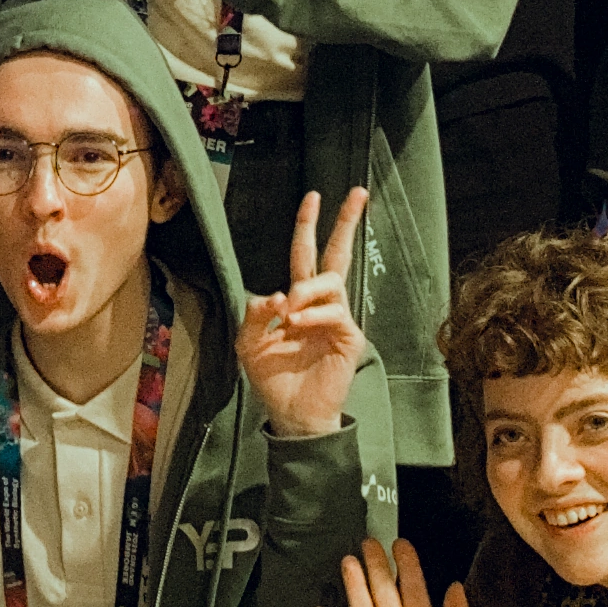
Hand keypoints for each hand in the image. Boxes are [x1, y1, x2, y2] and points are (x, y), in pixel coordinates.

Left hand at [240, 185, 373, 441]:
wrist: (293, 414)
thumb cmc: (273, 379)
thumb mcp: (250, 344)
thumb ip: (255, 316)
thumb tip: (277, 294)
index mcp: (298, 300)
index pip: (306, 255)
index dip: (308, 227)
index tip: (312, 197)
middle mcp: (320, 304)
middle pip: (337, 254)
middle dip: (346, 222)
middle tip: (357, 192)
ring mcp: (337, 319)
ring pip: (331, 282)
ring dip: (308, 288)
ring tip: (291, 309)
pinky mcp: (349, 337)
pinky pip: (335, 312)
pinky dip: (314, 314)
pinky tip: (297, 325)